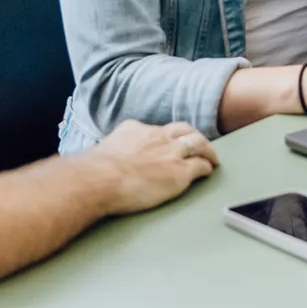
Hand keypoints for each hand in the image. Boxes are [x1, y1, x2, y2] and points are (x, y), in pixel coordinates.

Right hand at [94, 119, 218, 214]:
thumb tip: (107, 157)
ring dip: (207, 150)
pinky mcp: (180, 172)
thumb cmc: (95, 171)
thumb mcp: (104, 148)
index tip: (171, 139)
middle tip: (199, 142)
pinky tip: (209, 170)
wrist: (101, 178)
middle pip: (184, 130)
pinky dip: (207, 166)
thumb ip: (114, 148)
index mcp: (137, 129)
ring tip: (212, 156)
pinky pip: (200, 166)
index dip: (168, 134)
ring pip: (198, 144)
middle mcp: (158, 136)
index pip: (159, 129)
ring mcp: (171, 153)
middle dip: (193, 136)